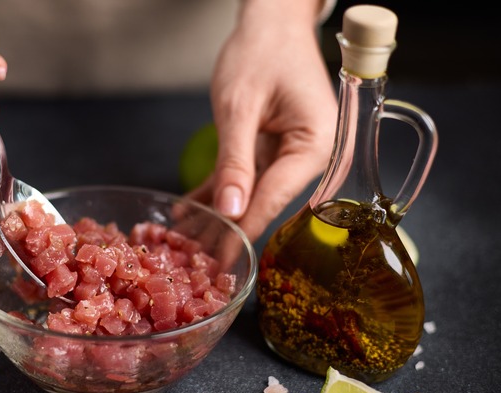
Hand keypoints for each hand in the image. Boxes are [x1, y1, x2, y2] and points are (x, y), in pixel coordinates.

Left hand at [194, 0, 336, 241]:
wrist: (273, 22)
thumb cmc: (261, 52)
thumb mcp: (240, 106)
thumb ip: (234, 160)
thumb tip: (231, 211)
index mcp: (319, 147)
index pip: (273, 199)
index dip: (241, 231)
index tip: (218, 262)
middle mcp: (317, 158)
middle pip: (264, 202)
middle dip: (225, 228)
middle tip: (188, 257)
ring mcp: (298, 156)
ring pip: (252, 195)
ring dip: (217, 213)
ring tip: (181, 237)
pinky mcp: (280, 152)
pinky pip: (248, 179)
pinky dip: (220, 191)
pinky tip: (191, 209)